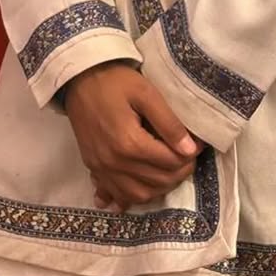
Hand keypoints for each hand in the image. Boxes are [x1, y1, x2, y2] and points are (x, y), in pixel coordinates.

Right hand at [63, 61, 199, 211]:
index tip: (198, 144)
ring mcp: (101, 167)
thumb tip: (191, 149)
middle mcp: (115, 162)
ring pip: (139, 195)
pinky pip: (114, 194)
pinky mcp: (92, 166)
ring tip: (169, 170)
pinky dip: (129, 198)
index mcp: (130, 143)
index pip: (170, 162)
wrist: (77, 77)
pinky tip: (138, 191)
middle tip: (187, 156)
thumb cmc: (114, 81)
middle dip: (180, 172)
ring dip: (159, 187)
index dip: (189, 155)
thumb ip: (169, 122)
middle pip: (158, 181)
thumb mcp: (145, 92)